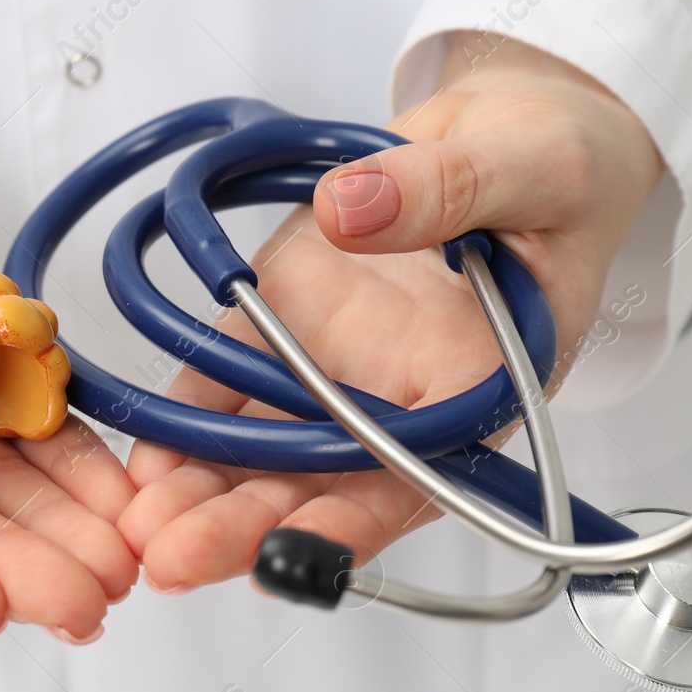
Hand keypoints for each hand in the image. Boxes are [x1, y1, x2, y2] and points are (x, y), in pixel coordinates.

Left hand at [120, 36, 662, 589]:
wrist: (502, 135)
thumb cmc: (552, 169)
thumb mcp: (530, 168)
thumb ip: (448, 188)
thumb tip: (353, 207)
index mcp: (479, 389)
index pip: (414, 479)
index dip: (347, 523)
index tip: (281, 552)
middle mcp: (399, 399)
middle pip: (319, 484)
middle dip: (244, 527)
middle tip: (172, 556)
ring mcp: (333, 366)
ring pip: (262, 449)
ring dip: (201, 492)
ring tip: (138, 525)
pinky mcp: (282, 321)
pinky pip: (225, 380)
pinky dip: (183, 418)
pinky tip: (142, 458)